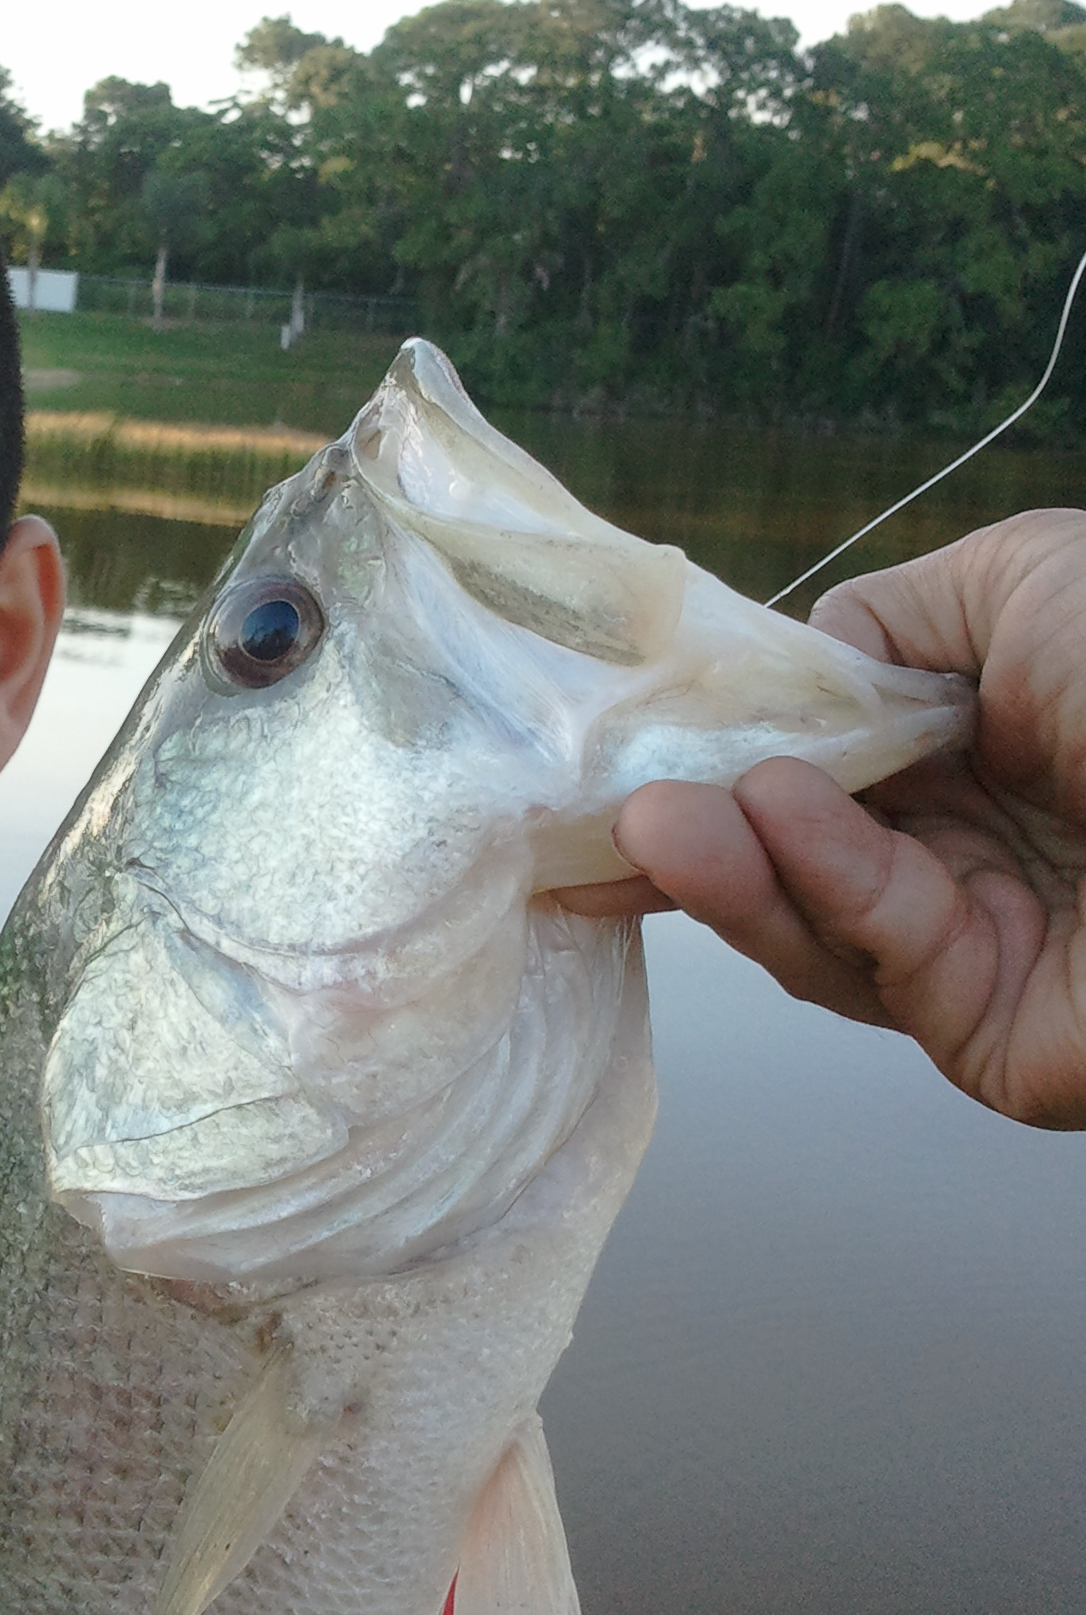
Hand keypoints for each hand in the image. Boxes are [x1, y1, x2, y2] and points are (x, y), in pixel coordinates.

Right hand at [556, 509, 1085, 1127]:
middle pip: (785, 855)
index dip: (709, 753)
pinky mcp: (983, 1033)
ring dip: (724, 869)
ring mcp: (974, 948)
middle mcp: (966, 851)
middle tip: (594, 810)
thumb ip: (884, 624)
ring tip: (651, 824)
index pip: (810, 762)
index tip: (609, 745)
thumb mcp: (1019, 581)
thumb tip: (793, 677)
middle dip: (688, 828)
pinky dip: (817, 886)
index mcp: (976, 747)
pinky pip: (876, 956)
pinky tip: (773, 822)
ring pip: (808, 921)